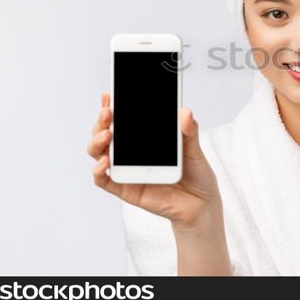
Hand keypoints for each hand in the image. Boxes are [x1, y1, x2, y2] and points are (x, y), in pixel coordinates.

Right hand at [87, 92, 221, 231]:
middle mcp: (131, 153)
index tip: (109, 95)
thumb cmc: (196, 173)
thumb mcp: (194, 149)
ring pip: (99, 153)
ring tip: (106, 134)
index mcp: (145, 138)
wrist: (202, 204)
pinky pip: (104, 180)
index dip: (112, 107)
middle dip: (102, 121)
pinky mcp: (126, 189)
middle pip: (105, 133)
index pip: (123, 119)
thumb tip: (185, 111)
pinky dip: (98, 171)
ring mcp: (127, 170)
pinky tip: (103, 163)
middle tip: (108, 112)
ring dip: (97, 142)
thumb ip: (189, 131)